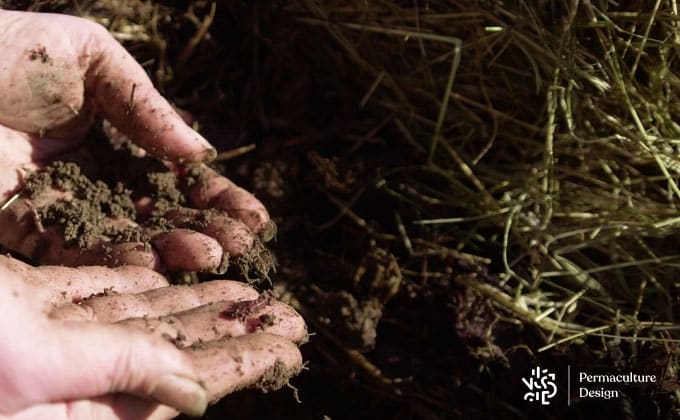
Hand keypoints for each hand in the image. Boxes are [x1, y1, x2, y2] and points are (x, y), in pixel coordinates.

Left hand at [0, 10, 271, 270]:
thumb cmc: (6, 48)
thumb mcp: (89, 56)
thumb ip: (145, 106)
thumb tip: (199, 152)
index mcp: (112, 135)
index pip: (175, 174)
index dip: (215, 196)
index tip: (256, 218)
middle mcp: (91, 177)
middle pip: (159, 213)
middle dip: (205, 229)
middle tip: (244, 247)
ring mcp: (57, 207)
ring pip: (123, 239)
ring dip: (169, 250)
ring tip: (209, 255)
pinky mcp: (18, 229)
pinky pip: (69, 253)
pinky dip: (110, 263)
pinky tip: (151, 267)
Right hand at [0, 255, 306, 418]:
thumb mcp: (32, 364)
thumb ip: (118, 369)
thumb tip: (198, 395)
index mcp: (76, 407)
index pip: (182, 381)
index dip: (242, 363)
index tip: (292, 349)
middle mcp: (68, 376)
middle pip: (170, 348)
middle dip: (231, 329)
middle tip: (285, 313)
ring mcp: (44, 338)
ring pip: (136, 318)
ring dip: (190, 301)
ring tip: (243, 290)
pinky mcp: (22, 303)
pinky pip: (90, 292)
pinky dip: (128, 278)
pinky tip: (161, 272)